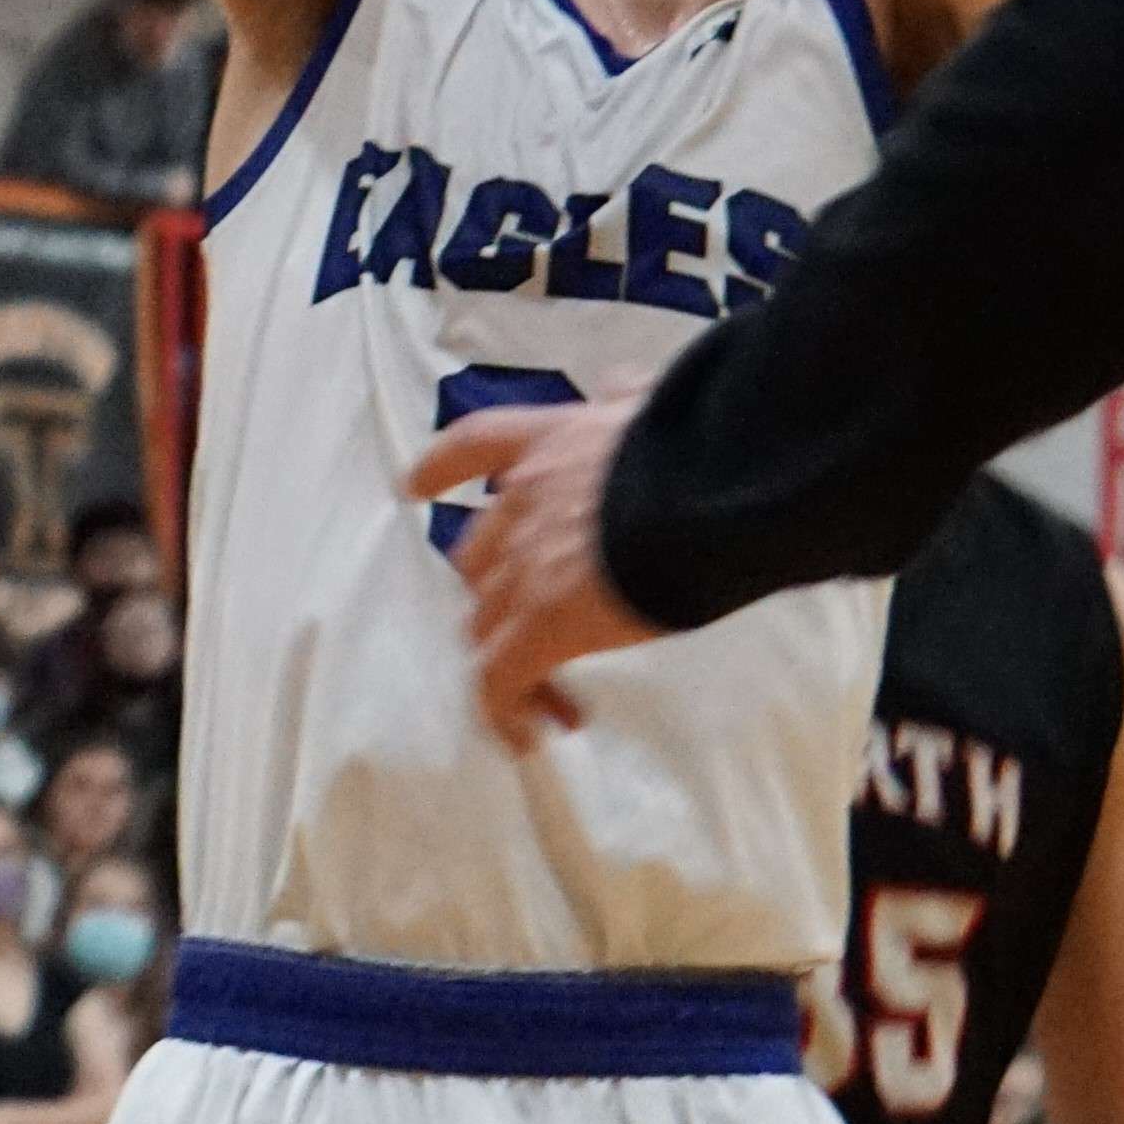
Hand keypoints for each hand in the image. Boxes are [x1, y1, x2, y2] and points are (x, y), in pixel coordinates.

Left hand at [405, 393, 667, 749]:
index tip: (415, 487)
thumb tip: (622, 387)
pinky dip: (505, 712)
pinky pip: (500, 682)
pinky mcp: (540, 629)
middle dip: (495, 595)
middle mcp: (525, 504)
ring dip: (509, 662)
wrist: (709, 488)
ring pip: (486, 625)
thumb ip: (631, 403)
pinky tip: (529, 737)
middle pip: (479, 558)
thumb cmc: (701, 447)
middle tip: (531, 628)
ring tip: (548, 702)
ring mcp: (526, 569)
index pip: (478, 446)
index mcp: (553, 444)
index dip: (443, 468)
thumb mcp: (655, 410)